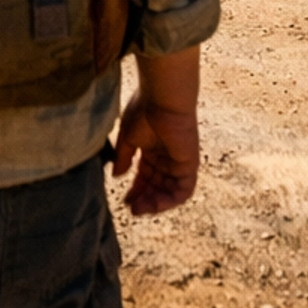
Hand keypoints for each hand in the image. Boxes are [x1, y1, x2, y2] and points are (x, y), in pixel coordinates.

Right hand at [112, 96, 200, 215]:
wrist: (163, 98)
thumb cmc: (144, 110)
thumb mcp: (127, 137)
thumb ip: (124, 157)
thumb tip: (117, 176)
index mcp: (152, 148)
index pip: (145, 175)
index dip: (136, 189)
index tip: (125, 200)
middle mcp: (166, 157)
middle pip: (156, 186)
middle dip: (144, 199)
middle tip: (132, 208)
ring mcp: (179, 162)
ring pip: (169, 191)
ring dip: (155, 203)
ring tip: (139, 209)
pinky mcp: (189, 165)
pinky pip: (183, 191)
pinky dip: (170, 201)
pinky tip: (154, 205)